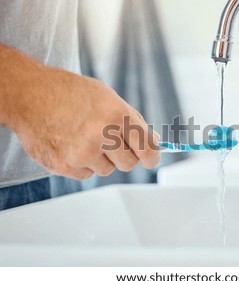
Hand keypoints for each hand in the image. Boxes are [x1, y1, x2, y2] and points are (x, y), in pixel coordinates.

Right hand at [0, 45, 159, 178]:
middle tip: (111, 142)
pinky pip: (86, 174)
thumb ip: (133, 121)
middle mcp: (101, 135)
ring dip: (101, 159)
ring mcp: (82, 152)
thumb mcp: (108, 97)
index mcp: (117, 115)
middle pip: (129, 164)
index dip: (152, 157)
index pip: (147, 149)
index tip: (150, 159)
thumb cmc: (70, 93)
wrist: (29, 94)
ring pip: (107, 170)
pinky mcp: (64, 165)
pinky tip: (71, 144)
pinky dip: (82, 164)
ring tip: (84, 138)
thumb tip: (154, 142)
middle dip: (124, 155)